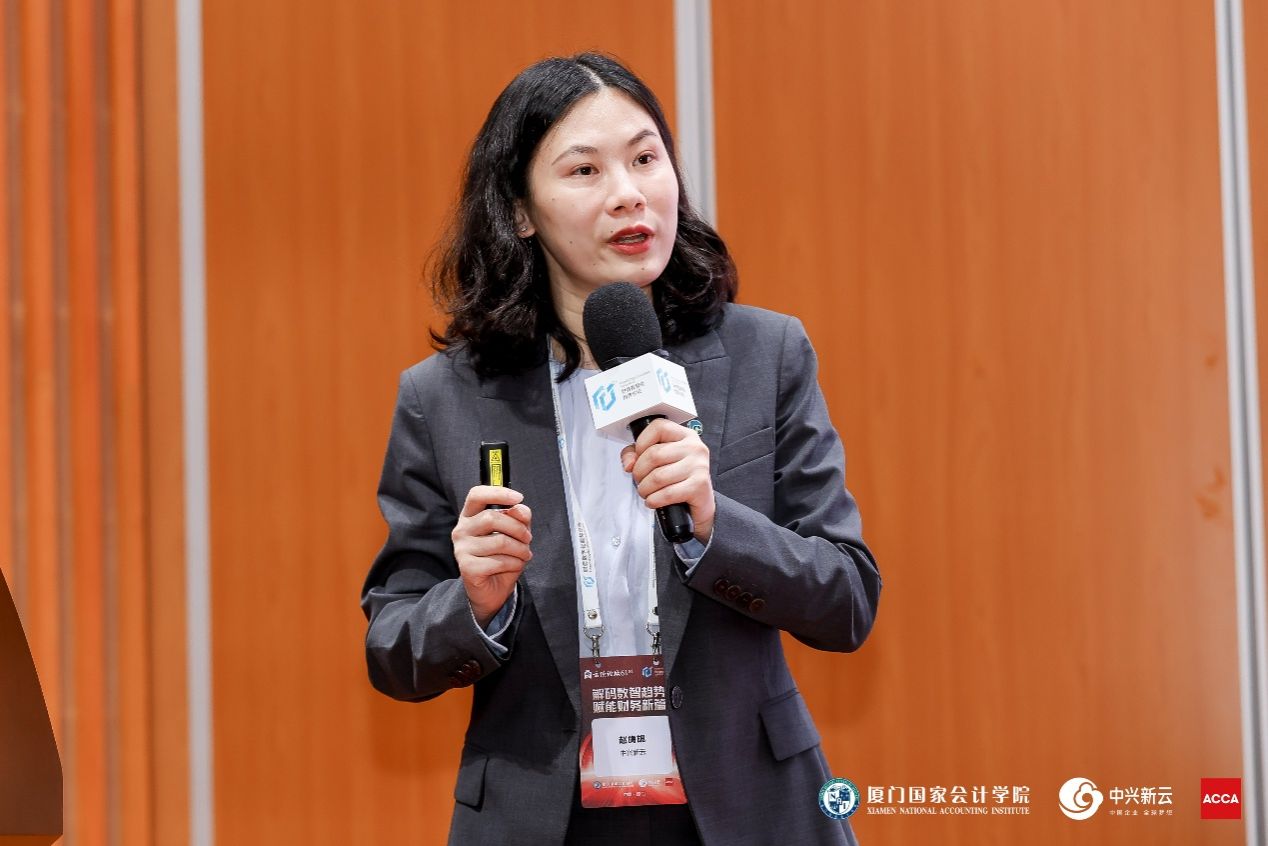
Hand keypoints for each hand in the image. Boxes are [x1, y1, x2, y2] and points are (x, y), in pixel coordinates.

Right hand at [452, 486, 532, 626]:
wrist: (493, 590)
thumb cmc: (502, 557)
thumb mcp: (514, 533)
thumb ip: (518, 517)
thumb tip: (520, 508)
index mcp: (470, 516)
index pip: (477, 495)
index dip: (498, 492)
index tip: (519, 497)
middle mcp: (461, 530)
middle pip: (492, 518)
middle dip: (518, 528)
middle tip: (528, 538)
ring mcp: (462, 549)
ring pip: (499, 540)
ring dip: (520, 549)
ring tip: (524, 554)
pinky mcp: (467, 567)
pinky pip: (499, 560)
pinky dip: (515, 563)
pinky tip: (515, 566)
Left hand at [620, 419, 714, 542]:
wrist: (700, 502)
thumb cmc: (678, 479)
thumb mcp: (658, 461)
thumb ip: (636, 455)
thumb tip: (629, 463)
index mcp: (685, 436)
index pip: (658, 427)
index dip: (641, 443)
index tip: (638, 456)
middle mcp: (694, 447)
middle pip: (654, 454)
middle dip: (639, 472)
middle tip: (640, 480)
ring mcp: (699, 466)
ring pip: (658, 476)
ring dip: (645, 489)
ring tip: (646, 492)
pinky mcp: (699, 486)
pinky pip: (667, 493)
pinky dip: (654, 500)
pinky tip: (654, 500)